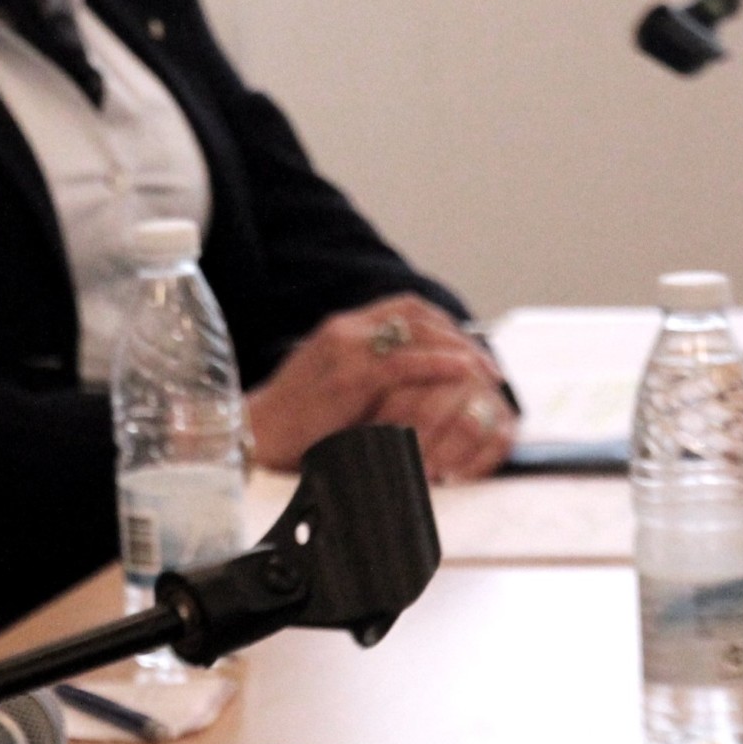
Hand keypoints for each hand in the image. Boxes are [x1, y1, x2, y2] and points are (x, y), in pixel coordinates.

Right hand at [245, 294, 503, 471]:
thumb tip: (412, 386)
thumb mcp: (335, 386)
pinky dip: (440, 364)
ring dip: (459, 349)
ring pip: (417, 332)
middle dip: (459, 335)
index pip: (404, 308)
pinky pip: (405, 362)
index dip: (444, 325)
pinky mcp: (348, 377)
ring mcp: (344, 349)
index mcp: (341, 329)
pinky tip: (464, 372)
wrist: (255, 435)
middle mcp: (343, 329)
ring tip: (485, 372)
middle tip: (487, 364)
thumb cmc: (294, 422)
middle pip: (416, 313)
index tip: (469, 347)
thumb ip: (368, 376)